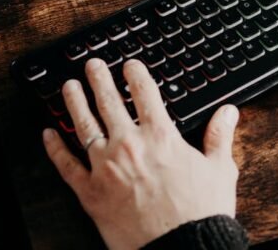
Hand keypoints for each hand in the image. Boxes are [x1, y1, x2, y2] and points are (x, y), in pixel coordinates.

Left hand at [43, 57, 239, 249]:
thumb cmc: (199, 212)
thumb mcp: (219, 169)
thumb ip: (220, 136)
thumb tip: (228, 112)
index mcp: (161, 136)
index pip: (145, 92)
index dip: (135, 74)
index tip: (129, 65)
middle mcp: (130, 145)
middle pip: (109, 102)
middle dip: (99, 79)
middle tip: (92, 65)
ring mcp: (106, 168)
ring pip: (84, 126)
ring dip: (75, 103)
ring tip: (69, 87)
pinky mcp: (90, 194)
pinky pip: (67, 166)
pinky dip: (55, 149)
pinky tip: (49, 134)